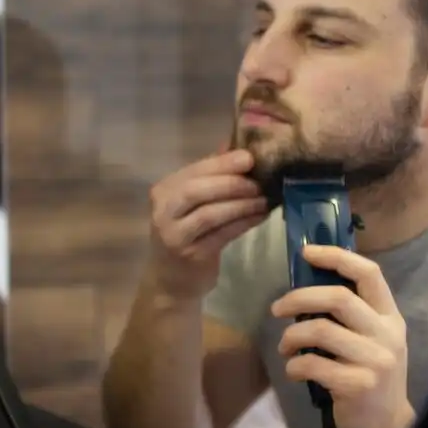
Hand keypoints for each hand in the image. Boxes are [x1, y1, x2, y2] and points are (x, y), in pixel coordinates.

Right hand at [146, 148, 269, 299]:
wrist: (171, 280)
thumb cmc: (186, 235)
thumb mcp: (191, 204)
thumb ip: (209, 176)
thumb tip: (235, 146)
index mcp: (163, 192)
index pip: (192, 171)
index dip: (221, 163)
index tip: (250, 157)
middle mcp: (163, 211)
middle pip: (196, 190)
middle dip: (231, 182)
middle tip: (259, 180)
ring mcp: (174, 235)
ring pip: (209, 213)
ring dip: (240, 204)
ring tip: (265, 199)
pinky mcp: (191, 255)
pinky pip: (221, 234)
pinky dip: (243, 223)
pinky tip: (260, 216)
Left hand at [271, 244, 414, 427]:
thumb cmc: (368, 379)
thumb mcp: (370, 342)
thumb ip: (349, 316)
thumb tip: (307, 285)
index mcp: (389, 318)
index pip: (369, 274)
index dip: (336, 257)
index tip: (307, 252)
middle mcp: (387, 335)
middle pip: (338, 298)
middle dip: (298, 297)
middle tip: (276, 308)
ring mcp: (375, 361)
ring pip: (319, 330)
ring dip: (290, 336)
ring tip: (285, 346)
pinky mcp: (357, 385)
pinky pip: (311, 364)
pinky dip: (293, 366)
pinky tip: (295, 372)